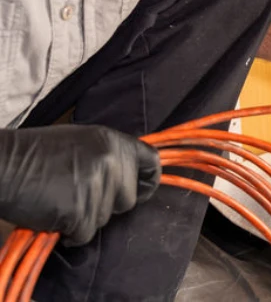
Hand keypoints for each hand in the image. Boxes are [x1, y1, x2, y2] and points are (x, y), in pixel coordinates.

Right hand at [0, 125, 160, 245]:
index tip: (139, 192)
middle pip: (128, 200)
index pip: (151, 163)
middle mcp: (112, 161)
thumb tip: (130, 176)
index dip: (147, 182)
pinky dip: (70, 233)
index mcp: (114, 142)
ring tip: (60, 200)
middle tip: (78, 196)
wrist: (3, 165)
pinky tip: (54, 216)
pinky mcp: (80, 209)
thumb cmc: (36, 154)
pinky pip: (85, 234)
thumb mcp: (82, 141)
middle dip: (106, 205)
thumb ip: (109, 156)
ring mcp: (97, 185)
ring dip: (84, 218)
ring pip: (105, 219)